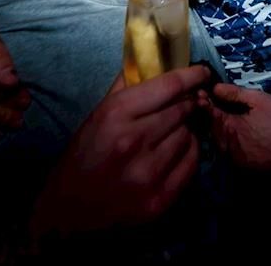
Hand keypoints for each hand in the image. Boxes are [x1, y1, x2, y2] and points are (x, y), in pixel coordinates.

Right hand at [30, 65, 211, 237]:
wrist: (68, 211)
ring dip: (185, 130)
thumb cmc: (83, 156)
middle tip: (187, 104)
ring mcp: (148, 173)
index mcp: (116, 114)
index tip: (202, 72)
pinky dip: (188, 153)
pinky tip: (174, 152)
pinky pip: (192, 163)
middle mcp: (134, 141)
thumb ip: (126, 86)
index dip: (192, 76)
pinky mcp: (159, 199)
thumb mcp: (98, 115)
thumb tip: (152, 58)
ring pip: (189, 135)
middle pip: (182, 109)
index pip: (169, 86)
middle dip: (188, 103)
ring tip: (169, 134)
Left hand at [203, 83, 270, 169]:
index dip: (205, 103)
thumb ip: (235, 94)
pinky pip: (233, 152)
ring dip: (221, 129)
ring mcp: (239, 161)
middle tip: (210, 102)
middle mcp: (231, 149)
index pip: (211, 115)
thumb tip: (215, 88)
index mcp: (232, 131)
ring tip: (223, 115)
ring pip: (222, 143)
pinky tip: (237, 130)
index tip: (201, 94)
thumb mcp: (259, 99)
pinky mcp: (248, 168)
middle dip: (212, 117)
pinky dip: (231, 141)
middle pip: (214, 131)